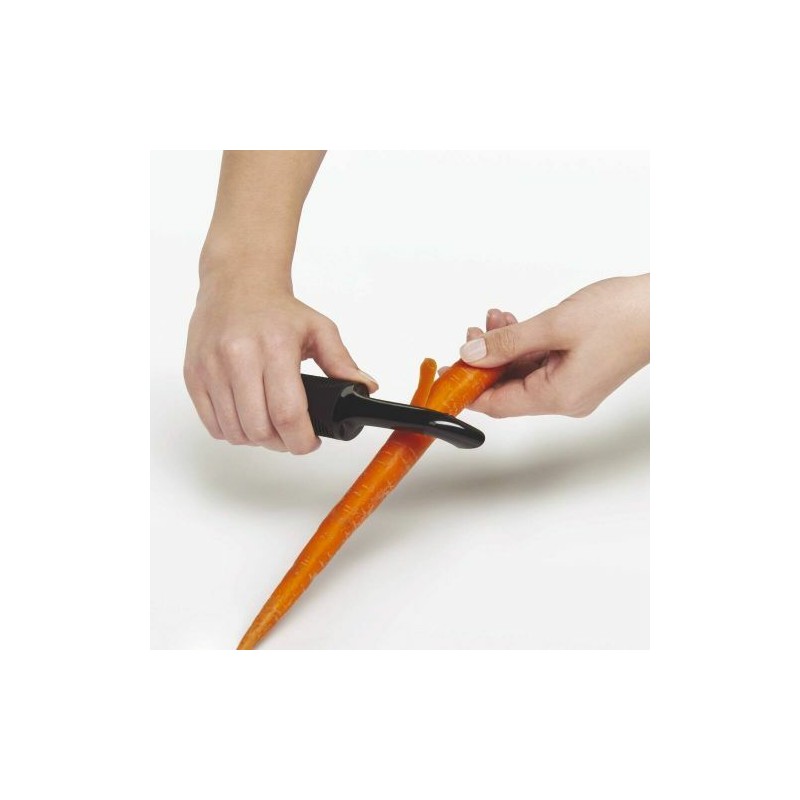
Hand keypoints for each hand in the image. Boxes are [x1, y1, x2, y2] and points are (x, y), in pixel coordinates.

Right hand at [184, 270, 377, 452]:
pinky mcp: (193, 375)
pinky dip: (232, 432)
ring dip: (256, 440)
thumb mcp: (319, 329)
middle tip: (292, 436)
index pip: (287, 413)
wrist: (235, 284)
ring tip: (270, 426)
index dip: (302, 440)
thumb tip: (365, 387)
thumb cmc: (277, 309)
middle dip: (281, 444)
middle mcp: (238, 357)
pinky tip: (247, 418)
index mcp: (274, 347)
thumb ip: (342, 362)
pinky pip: (212, 424)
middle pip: (259, 429)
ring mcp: (211, 368)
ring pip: (234, 432)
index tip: (311, 442)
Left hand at [457, 275, 648, 417]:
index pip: (498, 404)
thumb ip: (507, 342)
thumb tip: (471, 354)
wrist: (668, 306)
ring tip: (494, 319)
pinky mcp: (581, 371)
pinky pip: (541, 364)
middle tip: (471, 335)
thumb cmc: (623, 316)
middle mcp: (566, 399)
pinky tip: (514, 322)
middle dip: (485, 361)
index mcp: (559, 397)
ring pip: (524, 373)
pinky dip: (524, 345)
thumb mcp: (554, 325)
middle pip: (509, 389)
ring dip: (504, 347)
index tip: (447, 374)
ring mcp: (575, 386)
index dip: (468, 389)